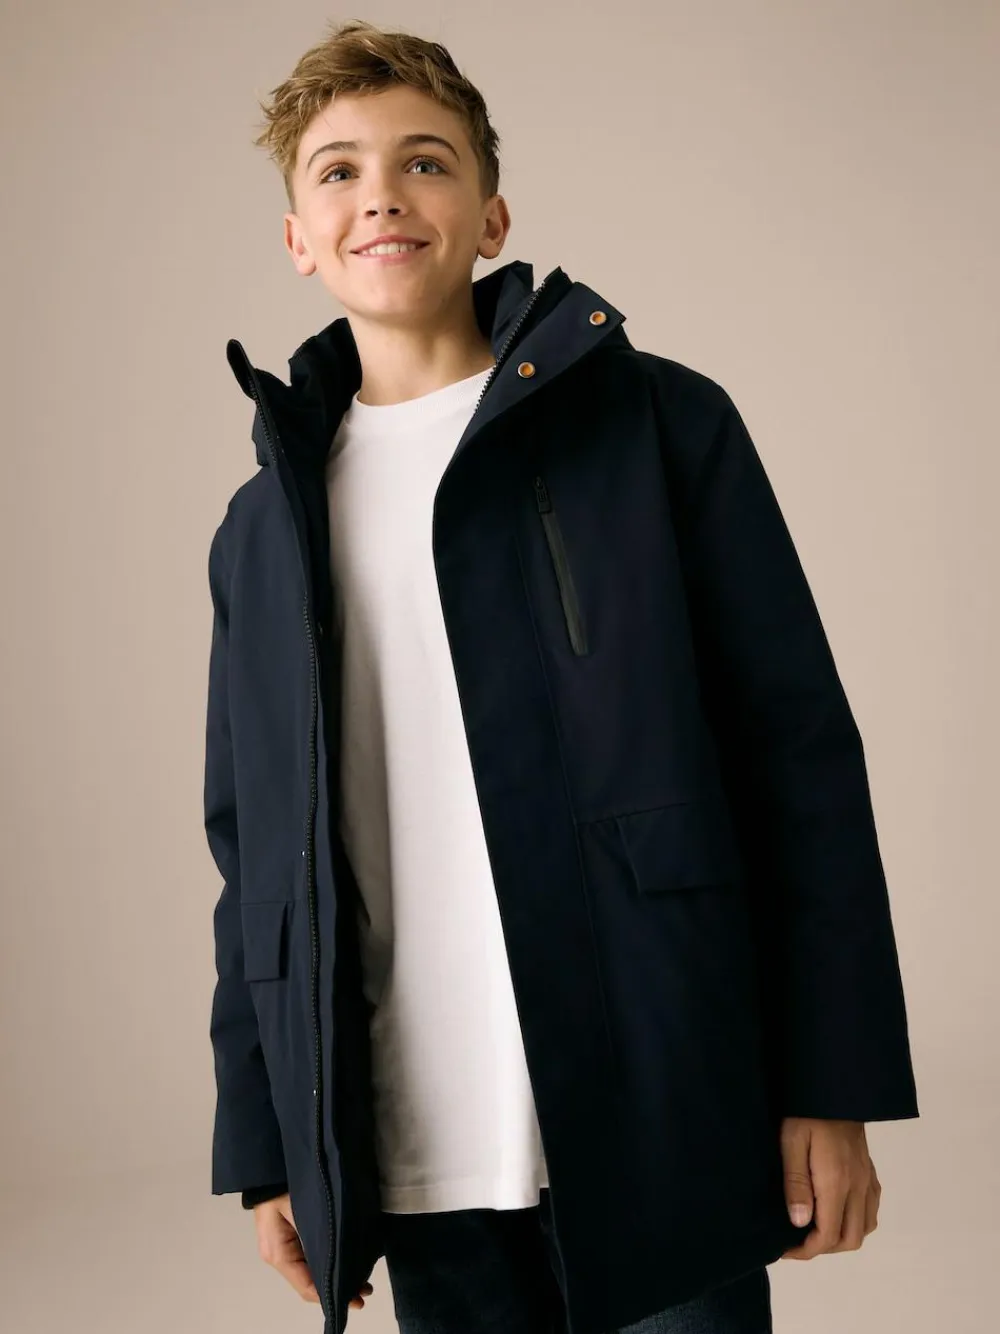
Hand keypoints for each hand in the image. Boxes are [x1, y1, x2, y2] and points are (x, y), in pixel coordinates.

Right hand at [250, 1192, 374, 1308]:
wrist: (270, 1164)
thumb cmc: (285, 1186)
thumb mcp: (303, 1212)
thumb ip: (320, 1238)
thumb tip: (343, 1260)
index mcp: (279, 1255)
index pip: (308, 1288)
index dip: (332, 1297)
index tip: (357, 1299)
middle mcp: (279, 1256)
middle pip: (311, 1282)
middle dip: (338, 1288)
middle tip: (366, 1290)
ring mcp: (283, 1247)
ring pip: (312, 1270)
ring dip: (335, 1275)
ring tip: (362, 1280)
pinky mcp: (289, 1237)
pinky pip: (310, 1256)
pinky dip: (328, 1262)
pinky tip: (346, 1260)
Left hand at [778, 1117, 881, 1259]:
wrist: (835, 1086)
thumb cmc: (806, 1111)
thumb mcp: (791, 1142)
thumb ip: (795, 1183)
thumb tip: (799, 1222)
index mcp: (836, 1182)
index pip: (828, 1236)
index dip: (806, 1251)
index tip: (785, 1250)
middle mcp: (858, 1186)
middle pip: (850, 1239)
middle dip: (823, 1248)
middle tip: (796, 1241)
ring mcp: (867, 1179)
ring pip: (865, 1227)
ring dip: (841, 1237)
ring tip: (814, 1228)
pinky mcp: (870, 1171)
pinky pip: (871, 1209)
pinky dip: (857, 1221)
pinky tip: (836, 1210)